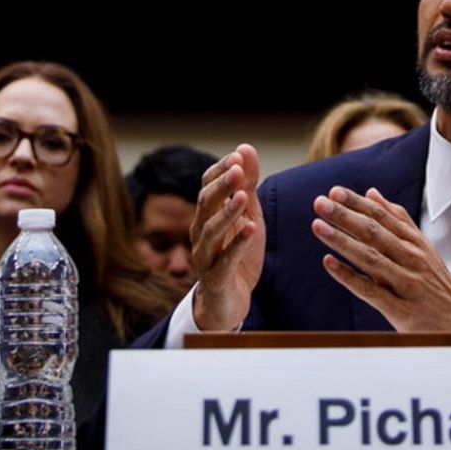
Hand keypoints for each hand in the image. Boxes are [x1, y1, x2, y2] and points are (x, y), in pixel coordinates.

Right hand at [189, 145, 264, 332]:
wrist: (228, 301)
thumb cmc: (237, 254)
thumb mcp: (247, 215)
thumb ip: (247, 184)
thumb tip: (245, 148)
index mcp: (207, 215)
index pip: (207, 185)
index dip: (221, 170)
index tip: (238, 156)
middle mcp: (200, 233)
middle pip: (205, 204)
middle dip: (222, 186)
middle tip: (238, 170)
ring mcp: (205, 256)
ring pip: (210, 232)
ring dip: (227, 213)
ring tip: (244, 198)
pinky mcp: (215, 279)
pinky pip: (224, 261)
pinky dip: (236, 244)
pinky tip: (250, 230)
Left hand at [312, 186, 450, 332]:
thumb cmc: (434, 281)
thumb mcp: (421, 246)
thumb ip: (397, 219)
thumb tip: (372, 193)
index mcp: (415, 242)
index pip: (382, 216)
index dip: (358, 203)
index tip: (334, 191)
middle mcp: (411, 258)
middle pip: (374, 233)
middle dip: (345, 216)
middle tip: (320, 203)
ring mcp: (406, 283)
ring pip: (370, 258)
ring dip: (342, 240)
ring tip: (318, 226)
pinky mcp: (400, 309)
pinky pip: (370, 290)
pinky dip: (349, 276)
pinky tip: (329, 263)